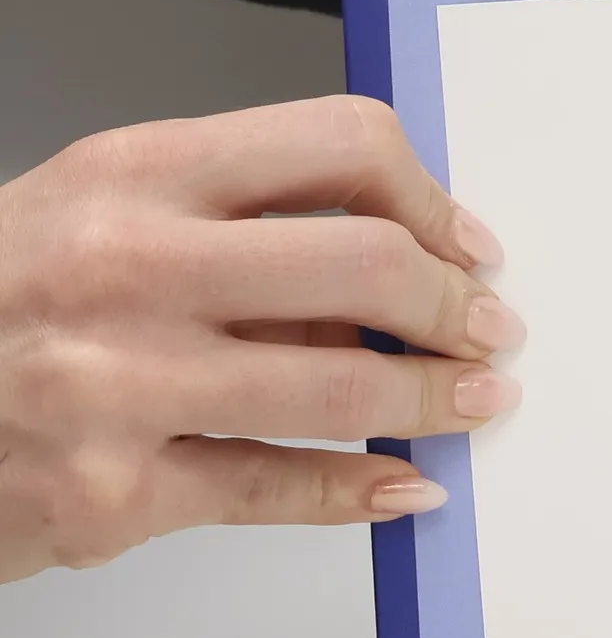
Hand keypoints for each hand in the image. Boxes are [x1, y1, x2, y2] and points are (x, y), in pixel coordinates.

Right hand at [0, 95, 521, 582]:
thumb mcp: (96, 221)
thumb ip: (235, 233)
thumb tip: (398, 268)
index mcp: (134, 174)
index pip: (339, 143)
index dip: (431, 196)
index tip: (465, 243)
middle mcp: (128, 269)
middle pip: (365, 264)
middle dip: (454, 305)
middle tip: (488, 330)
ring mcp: (117, 386)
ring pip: (342, 389)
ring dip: (438, 400)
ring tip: (475, 402)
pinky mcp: (112, 494)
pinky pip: (279, 490)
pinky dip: (363, 490)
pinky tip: (406, 482)